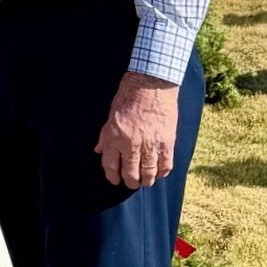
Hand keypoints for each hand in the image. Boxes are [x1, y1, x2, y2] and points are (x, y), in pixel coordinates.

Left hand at [96, 71, 177, 189]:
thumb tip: (99, 150)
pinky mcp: (167, 143)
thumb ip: (105, 135)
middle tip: (132, 182)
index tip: (115, 179)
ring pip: (148, 174)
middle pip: (130, 174)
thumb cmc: (129, 96)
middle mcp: (131, 144)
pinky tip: (158, 172)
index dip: (112, 176)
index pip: (110, 165)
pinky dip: (161, 173)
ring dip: (146, 180)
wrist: (151, 84)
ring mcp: (150, 145)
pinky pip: (165, 166)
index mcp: (115, 136)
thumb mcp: (111, 115)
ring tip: (145, 180)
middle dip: (130, 182)